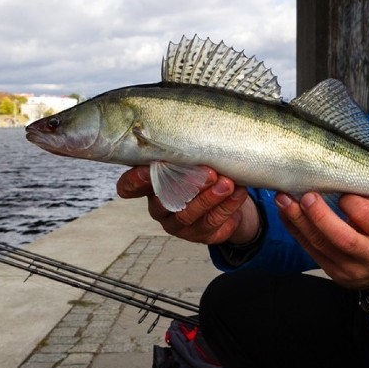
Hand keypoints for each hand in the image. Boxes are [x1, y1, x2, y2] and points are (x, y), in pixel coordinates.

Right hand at [116, 166, 260, 245]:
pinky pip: (213, 223)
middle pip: (166, 202)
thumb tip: (192, 132)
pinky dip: (228, 207)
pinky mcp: (201, 235)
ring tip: (228, 184)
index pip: (129, 187)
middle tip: (210, 173)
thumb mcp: (192, 159)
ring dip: (210, 198)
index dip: (135, 181)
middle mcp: (160, 208)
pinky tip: (238, 193)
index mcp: (151, 187)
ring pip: (190, 215)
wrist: (230, 197)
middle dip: (188, 187)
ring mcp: (180, 226)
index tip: (147, 169)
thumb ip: (185, 152)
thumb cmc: (204, 170)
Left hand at [274, 192, 368, 289]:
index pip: (368, 217)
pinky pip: (310, 250)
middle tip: (306, 196)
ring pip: (321, 245)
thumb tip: (339, 178)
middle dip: (320, 215)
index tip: (339, 188)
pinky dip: (295, 230)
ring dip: (299, 220)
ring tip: (284, 200)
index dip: (351, 201)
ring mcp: (350, 269)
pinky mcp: (332, 273)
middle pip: (343, 238)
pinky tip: (286, 213)